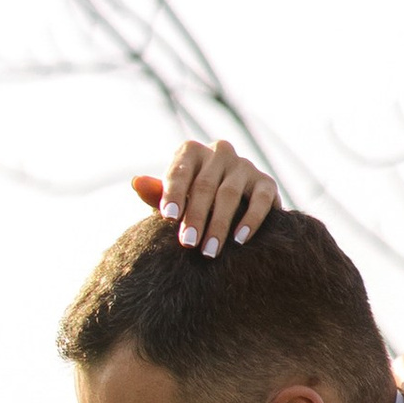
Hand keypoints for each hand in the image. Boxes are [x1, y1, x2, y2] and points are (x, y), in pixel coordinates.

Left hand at [131, 137, 279, 257]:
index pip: (180, 172)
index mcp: (191, 152)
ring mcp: (244, 165)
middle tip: (188, 243)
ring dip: (219, 224)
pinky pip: (260, 200)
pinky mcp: (266, 181)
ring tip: (209, 250)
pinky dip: (251, 219)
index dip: (173, 194)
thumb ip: (158, 193)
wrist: (234, 204)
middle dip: (195, 216)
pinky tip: (240, 239)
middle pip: (204, 186)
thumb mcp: (174, 197)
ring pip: (229, 194)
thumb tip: (137, 182)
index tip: (168, 218)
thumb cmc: (192, 200)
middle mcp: (219, 152)